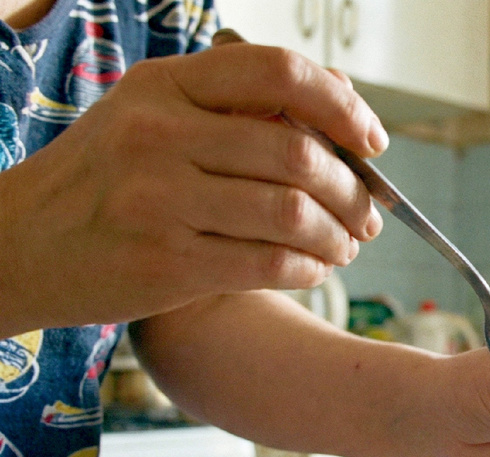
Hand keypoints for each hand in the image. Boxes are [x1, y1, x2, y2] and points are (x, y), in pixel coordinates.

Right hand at [0, 42, 385, 337]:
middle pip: (298, 154)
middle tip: (369, 215)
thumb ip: (241, 103)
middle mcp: (159, 134)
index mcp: (164, 85)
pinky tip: (313, 269)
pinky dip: (308, 269)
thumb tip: (341, 90)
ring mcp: (159, 200)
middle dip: (353, 192)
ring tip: (345, 245)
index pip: (279, 74)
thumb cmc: (104, 180)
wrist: (15, 246)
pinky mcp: (165, 263)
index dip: (344, 106)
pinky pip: (269, 264)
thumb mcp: (155, 117)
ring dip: (337, 236)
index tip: (373, 142)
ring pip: (292, 214)